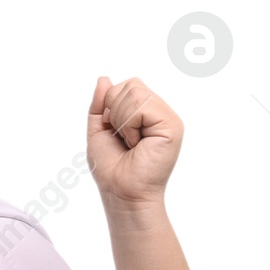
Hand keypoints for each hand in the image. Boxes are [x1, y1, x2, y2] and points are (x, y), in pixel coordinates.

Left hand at [87, 76, 182, 211]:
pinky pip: (142, 106)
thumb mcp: (98, 129)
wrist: (121, 191)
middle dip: (114, 111)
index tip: (113, 131)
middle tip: (122, 138)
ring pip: (135, 93)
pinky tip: (137, 143)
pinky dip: (129, 126)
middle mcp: (160, 112)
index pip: (126, 85)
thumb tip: (104, 78)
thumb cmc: (111, 166)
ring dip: (121, 120)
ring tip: (130, 142)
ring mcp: (168, 118)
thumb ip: (100, 103)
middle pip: (131, 85)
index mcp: (145, 112)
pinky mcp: (172, 125)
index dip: (109, 104)